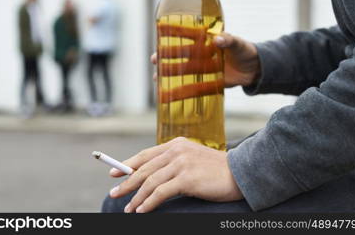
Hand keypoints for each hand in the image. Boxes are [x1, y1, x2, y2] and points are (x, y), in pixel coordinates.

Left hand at [109, 137, 242, 212]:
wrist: (240, 173)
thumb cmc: (215, 169)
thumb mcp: (191, 159)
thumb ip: (172, 162)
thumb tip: (149, 176)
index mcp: (176, 144)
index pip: (146, 154)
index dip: (128, 164)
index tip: (114, 173)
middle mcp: (176, 150)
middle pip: (144, 169)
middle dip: (126, 183)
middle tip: (114, 194)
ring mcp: (180, 164)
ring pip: (150, 182)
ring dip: (136, 198)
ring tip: (129, 209)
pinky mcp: (186, 178)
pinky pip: (160, 193)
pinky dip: (148, 203)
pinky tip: (142, 210)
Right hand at [152, 31, 259, 87]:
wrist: (256, 70)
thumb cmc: (247, 51)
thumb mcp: (240, 43)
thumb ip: (229, 40)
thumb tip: (217, 40)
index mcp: (207, 40)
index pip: (188, 34)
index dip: (174, 33)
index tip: (160, 32)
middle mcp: (202, 54)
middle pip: (180, 55)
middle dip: (166, 57)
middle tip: (153, 60)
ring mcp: (204, 69)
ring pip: (183, 72)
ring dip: (169, 75)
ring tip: (156, 79)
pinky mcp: (209, 82)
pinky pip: (194, 88)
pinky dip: (183, 92)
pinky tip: (170, 95)